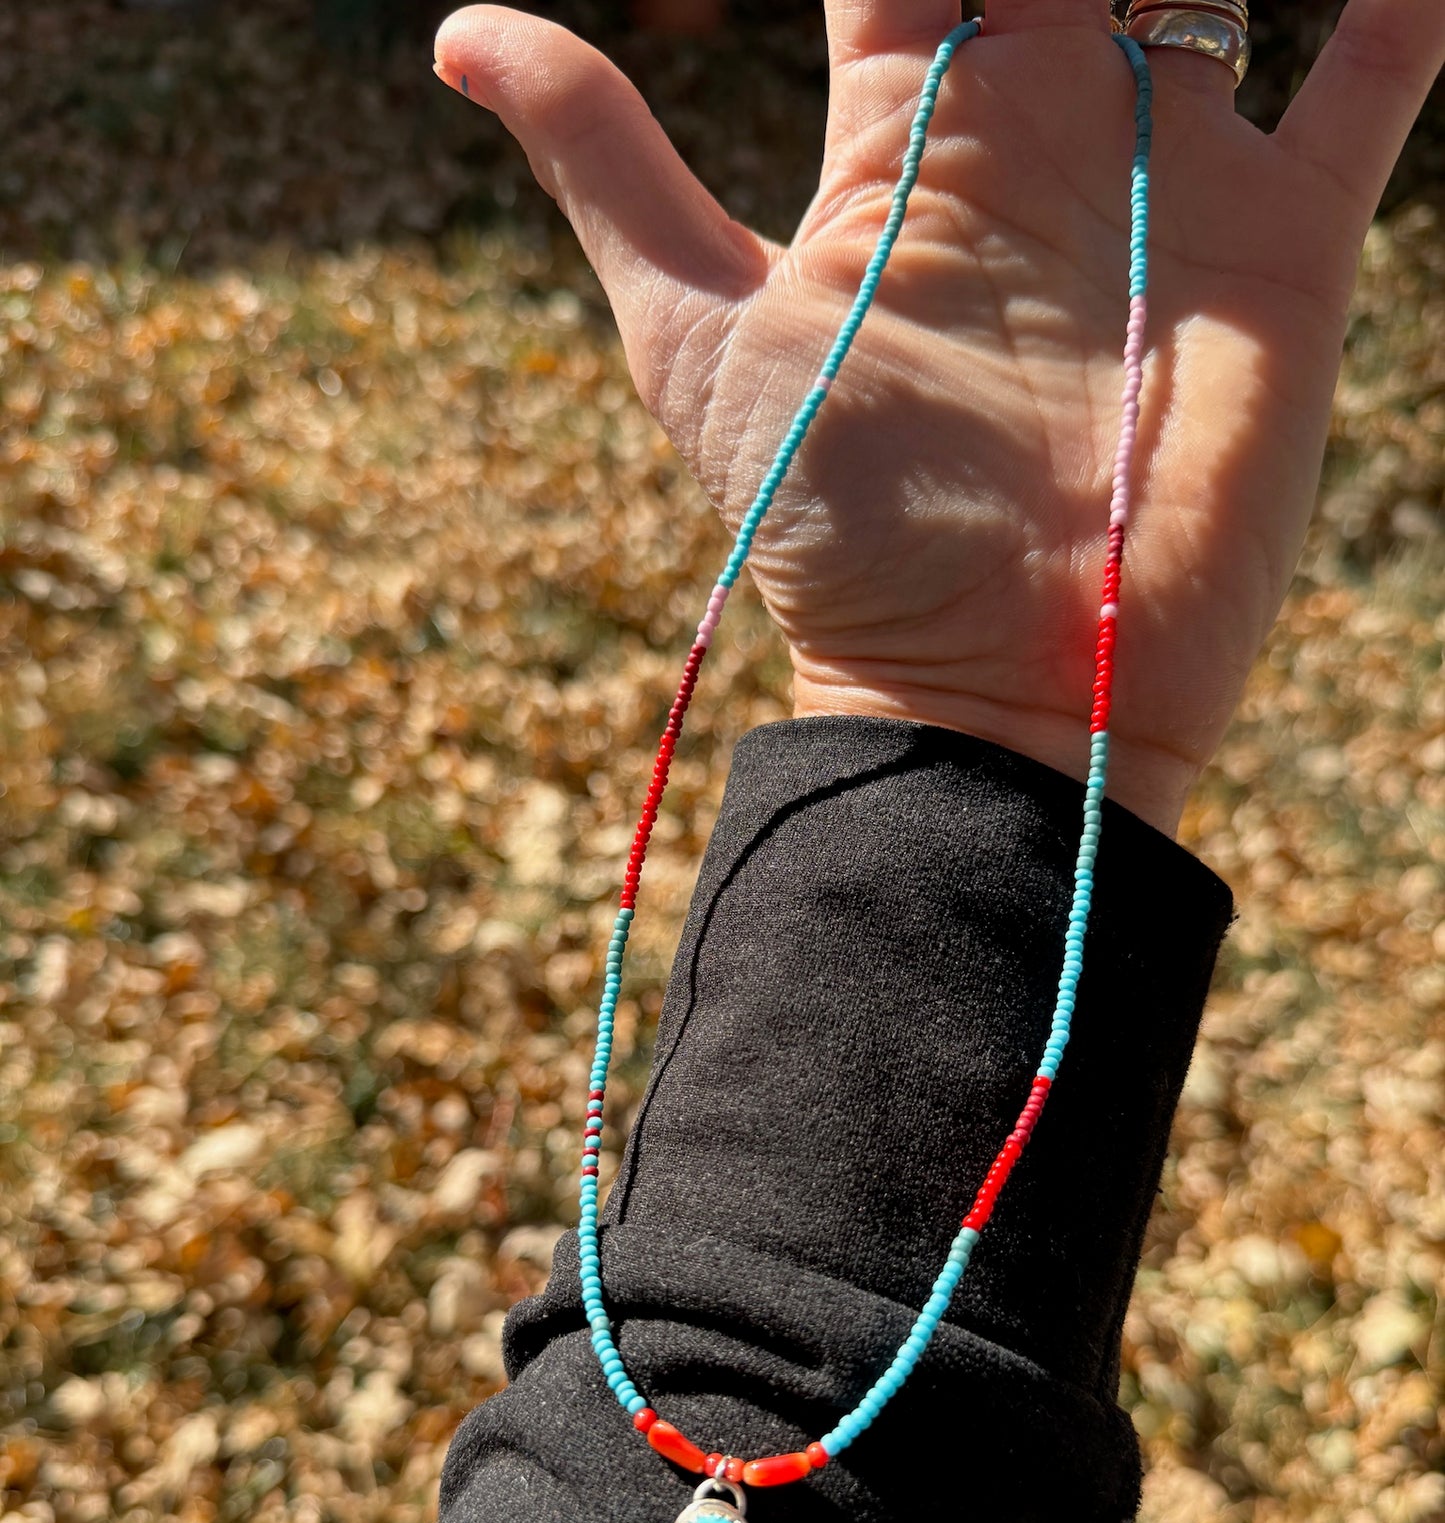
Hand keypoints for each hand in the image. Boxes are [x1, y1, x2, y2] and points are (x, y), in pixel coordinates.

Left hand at [433, 1, 1443, 835]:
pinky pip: (1368, 83)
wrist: (996, 691)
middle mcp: (1042, 137)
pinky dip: (1396, 6)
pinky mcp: (1287, 250)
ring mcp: (1170, 183)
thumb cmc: (839, 538)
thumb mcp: (697, 340)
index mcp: (907, 139)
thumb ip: (607, 166)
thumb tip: (458, 28)